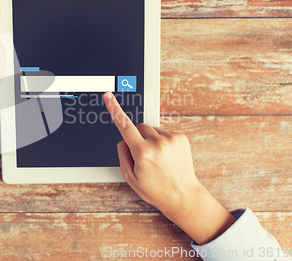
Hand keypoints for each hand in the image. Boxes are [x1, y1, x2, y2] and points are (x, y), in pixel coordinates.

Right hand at [104, 91, 235, 244]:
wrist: (183, 195)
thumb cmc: (155, 190)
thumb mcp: (130, 177)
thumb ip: (122, 155)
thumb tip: (123, 139)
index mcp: (142, 152)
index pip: (124, 126)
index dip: (115, 109)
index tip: (108, 96)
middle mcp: (157, 143)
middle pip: (139, 126)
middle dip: (137, 137)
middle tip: (142, 155)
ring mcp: (171, 139)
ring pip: (152, 130)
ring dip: (150, 139)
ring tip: (157, 159)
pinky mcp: (180, 138)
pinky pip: (164, 132)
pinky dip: (162, 141)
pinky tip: (166, 157)